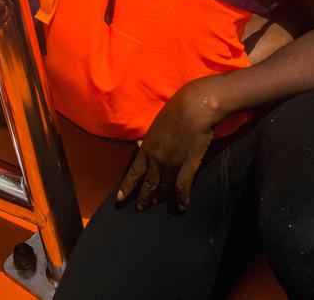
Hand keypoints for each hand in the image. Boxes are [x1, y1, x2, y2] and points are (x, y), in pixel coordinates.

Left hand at [116, 79, 225, 210]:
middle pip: (148, 183)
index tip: (120, 199)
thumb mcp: (155, 124)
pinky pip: (183, 186)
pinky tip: (182, 206)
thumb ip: (149, 138)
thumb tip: (141, 145)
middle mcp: (156, 158)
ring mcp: (172, 163)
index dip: (127, 187)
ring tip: (156, 205)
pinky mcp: (189, 165)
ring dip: (159, 197)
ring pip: (163, 187)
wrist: (194, 107)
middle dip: (143, 197)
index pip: (134, 172)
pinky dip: (182, 198)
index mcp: (147, 147)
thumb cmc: (175, 110)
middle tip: (140, 207)